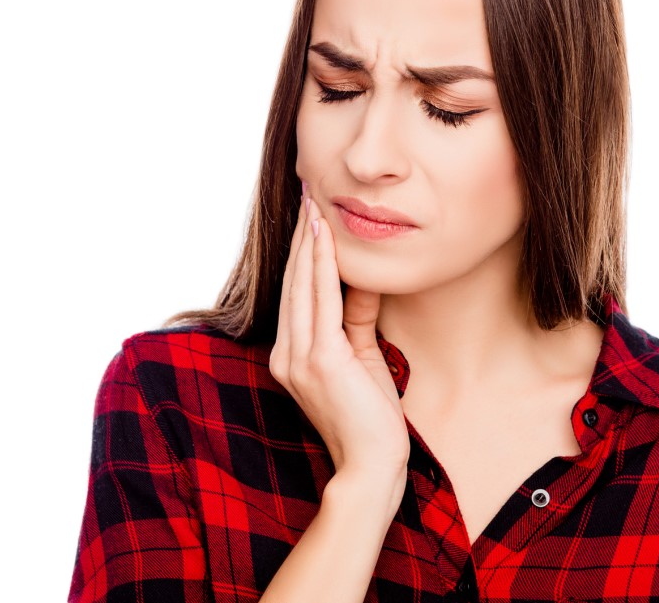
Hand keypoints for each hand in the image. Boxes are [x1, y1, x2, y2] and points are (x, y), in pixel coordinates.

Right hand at [269, 186, 409, 481]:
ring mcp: (298, 357)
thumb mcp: (362, 355)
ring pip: (302, 286)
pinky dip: (321, 266)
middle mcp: (286, 354)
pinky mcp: (319, 360)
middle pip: (292, 282)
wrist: (372, 464)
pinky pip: (320, 301)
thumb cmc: (370, 416)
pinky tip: (325, 239)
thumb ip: (357, 317)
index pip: (295, 293)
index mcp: (291, 356)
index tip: (308, 216)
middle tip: (306, 195)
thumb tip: (363, 278)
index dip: (300, 253)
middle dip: (299, 237)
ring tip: (313, 205)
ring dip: (307, 243)